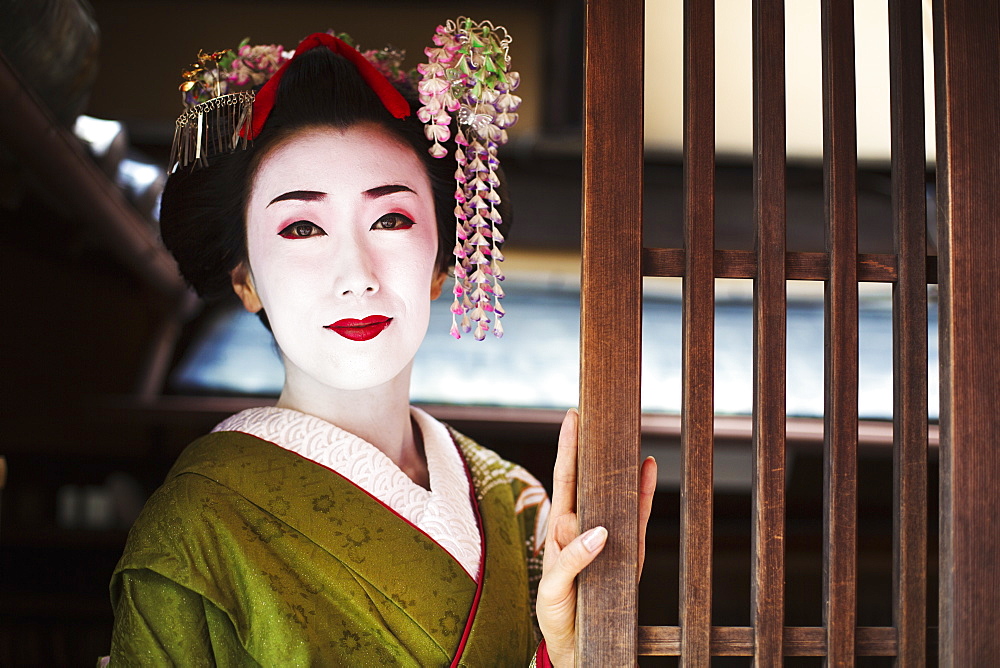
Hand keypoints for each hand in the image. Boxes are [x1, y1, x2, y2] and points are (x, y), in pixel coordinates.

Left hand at [535, 408, 657, 665]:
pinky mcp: (628, 552)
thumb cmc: (556, 614)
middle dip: (592, 445)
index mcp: (559, 529)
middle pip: (589, 476)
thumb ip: (572, 560)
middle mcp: (583, 525)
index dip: (567, 448)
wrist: (578, 645)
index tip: (572, 417)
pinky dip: (644, 494)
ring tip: (629, 434)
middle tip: (599, 412)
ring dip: (621, 465)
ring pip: (615, 491)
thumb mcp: (554, 589)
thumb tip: (599, 531)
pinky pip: (637, 517)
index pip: (564, 479)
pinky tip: (648, 469)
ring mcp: (608, 535)